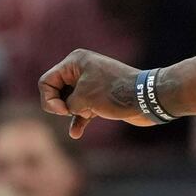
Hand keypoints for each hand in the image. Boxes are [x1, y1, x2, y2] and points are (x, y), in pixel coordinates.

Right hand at [38, 49, 156, 138]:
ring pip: (70, 102)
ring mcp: (92, 84)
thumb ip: (66, 103)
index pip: (46, 81)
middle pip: (56, 91)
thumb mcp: (83, 99)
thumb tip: (69, 108)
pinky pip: (82, 110)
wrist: (148, 99)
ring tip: (83, 119)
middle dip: (61, 105)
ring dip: (71, 113)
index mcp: (75, 62)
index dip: (49, 99)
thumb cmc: (115, 94)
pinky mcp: (101, 98)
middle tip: (72, 112)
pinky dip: (79, 120)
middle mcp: (82, 70)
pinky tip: (75, 134)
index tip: (63, 110)